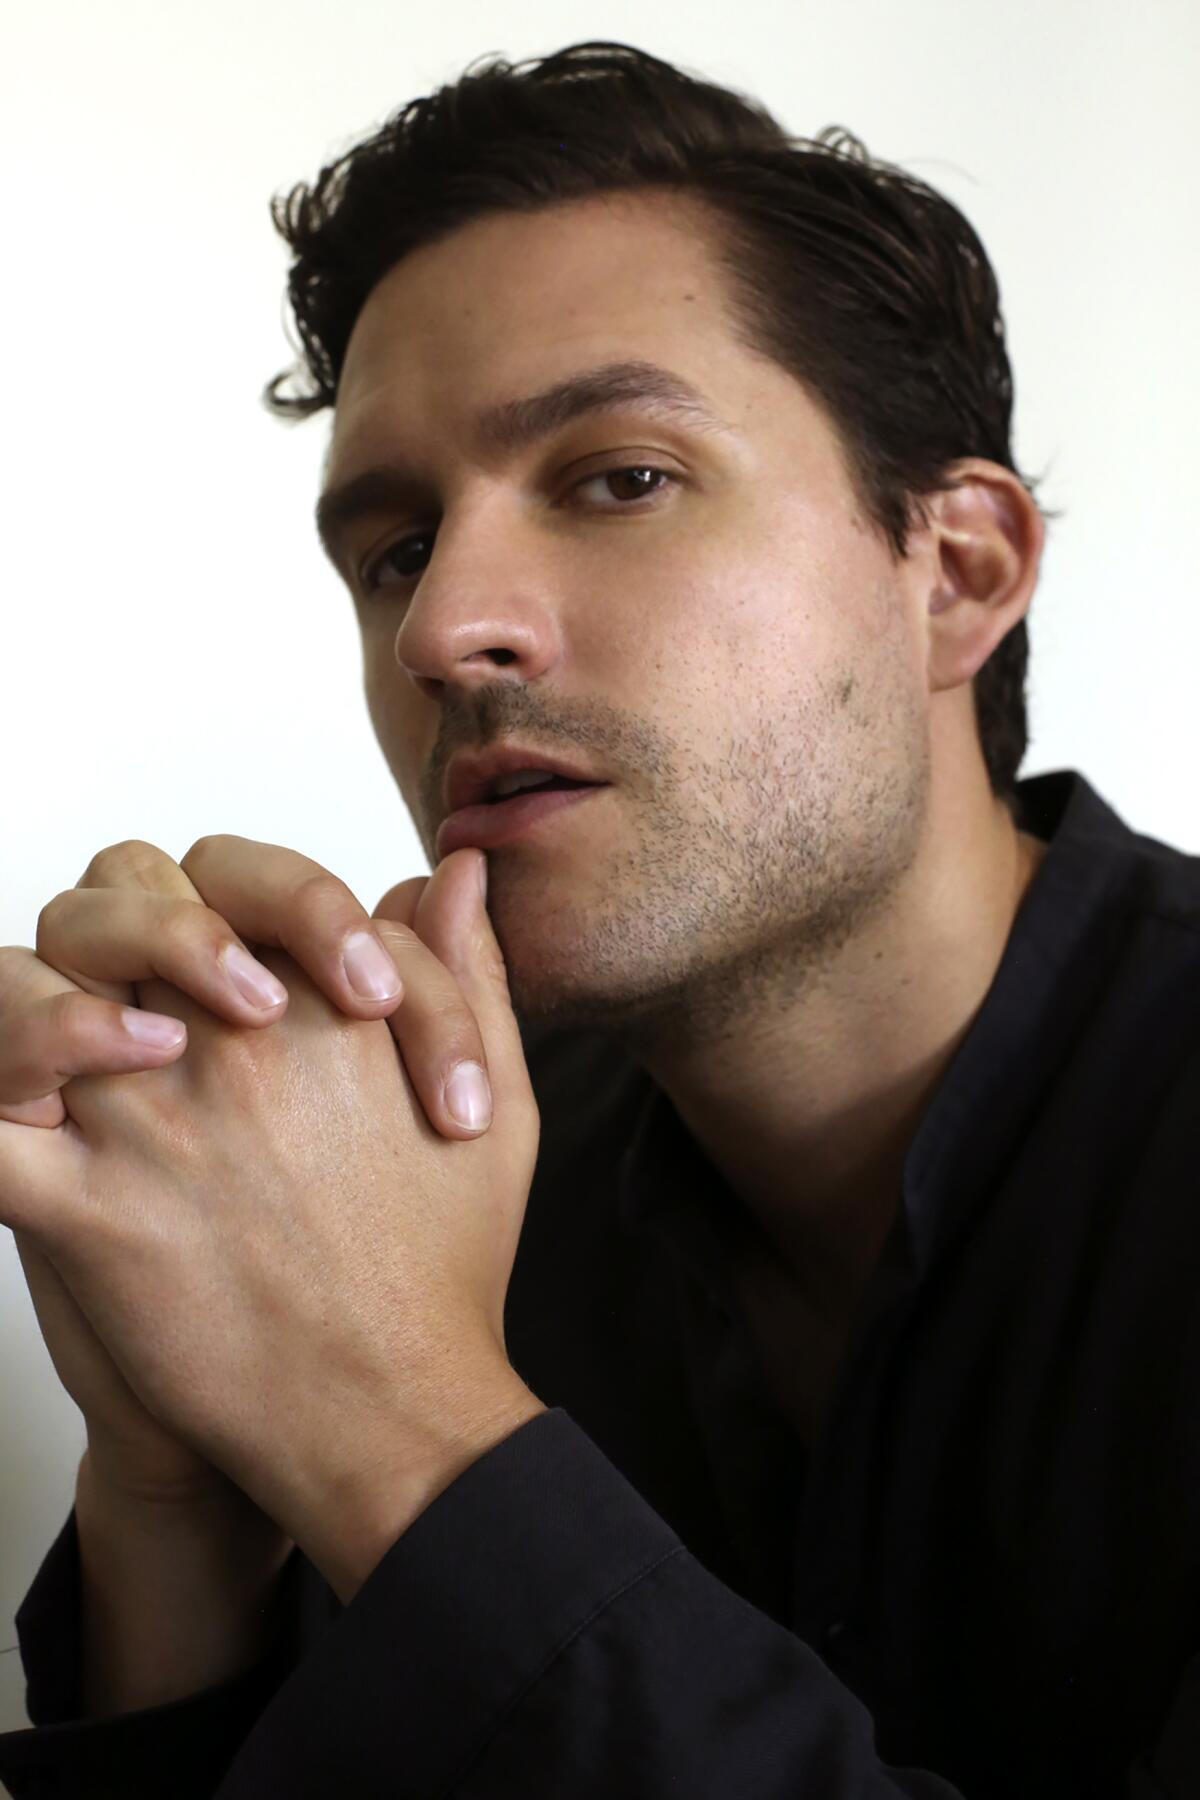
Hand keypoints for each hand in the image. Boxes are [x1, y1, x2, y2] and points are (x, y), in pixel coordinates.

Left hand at [0, 846, 545, 1600]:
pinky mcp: (87, 1216)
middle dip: (119, 923)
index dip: (227, 900)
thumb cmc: (443, 1270)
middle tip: (147, 988)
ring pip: (23, 991)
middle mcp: (228, 1043)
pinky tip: (18, 1125)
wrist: (396, 1418)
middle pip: (114, 902)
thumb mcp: (505, 1102)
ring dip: (28, 1002)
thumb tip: (452, 873)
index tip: (253, 970)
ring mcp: (148, 1125)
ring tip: (79, 1056)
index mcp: (324, 1006)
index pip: (229, 874)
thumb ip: (470, 973)